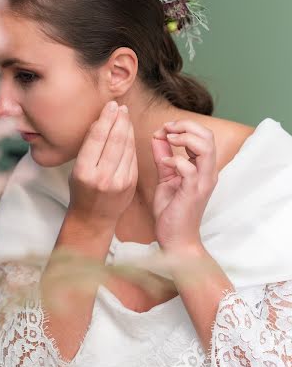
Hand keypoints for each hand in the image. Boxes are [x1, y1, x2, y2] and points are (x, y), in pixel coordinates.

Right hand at [68, 101, 137, 230]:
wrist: (93, 218)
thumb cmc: (82, 190)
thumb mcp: (77, 168)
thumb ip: (89, 146)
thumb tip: (100, 121)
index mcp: (84, 172)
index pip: (97, 139)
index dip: (106, 119)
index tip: (110, 105)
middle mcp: (102, 177)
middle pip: (115, 140)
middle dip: (119, 120)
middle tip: (120, 107)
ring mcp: (119, 181)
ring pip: (127, 147)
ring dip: (127, 128)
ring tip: (125, 115)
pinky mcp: (131, 184)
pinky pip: (132, 157)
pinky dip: (131, 142)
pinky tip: (128, 132)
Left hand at [151, 120, 217, 251]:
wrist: (176, 240)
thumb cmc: (172, 212)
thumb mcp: (165, 178)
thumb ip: (163, 157)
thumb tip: (158, 136)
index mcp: (202, 168)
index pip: (204, 135)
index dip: (184, 126)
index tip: (165, 128)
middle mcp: (207, 173)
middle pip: (208, 136)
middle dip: (186, 125)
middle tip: (167, 128)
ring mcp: (202, 182)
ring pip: (205, 148)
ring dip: (184, 137)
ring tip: (168, 139)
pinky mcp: (193, 193)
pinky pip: (188, 168)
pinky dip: (175, 160)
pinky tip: (165, 163)